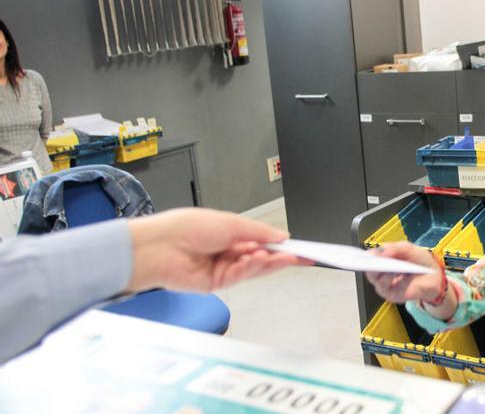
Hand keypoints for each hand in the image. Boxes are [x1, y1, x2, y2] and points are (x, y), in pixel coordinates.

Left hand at [124, 208, 310, 292]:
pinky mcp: (216, 283)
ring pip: (254, 269)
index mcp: (230, 234)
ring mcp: (223, 268)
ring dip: (269, 262)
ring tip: (283, 256)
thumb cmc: (184, 227)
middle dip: (282, 257)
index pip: (263, 241)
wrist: (159, 247)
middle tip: (302, 257)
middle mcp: (228, 251)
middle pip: (262, 257)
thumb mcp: (230, 222)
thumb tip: (280, 235)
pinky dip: (252, 268)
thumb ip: (258, 232)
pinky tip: (258, 259)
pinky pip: (241, 276)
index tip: (301, 247)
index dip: (283, 245)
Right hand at [365, 241, 443, 302]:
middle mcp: (381, 273)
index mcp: (384, 260)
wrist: (434, 276)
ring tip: (385, 264)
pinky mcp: (391, 294)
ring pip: (375, 279)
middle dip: (370, 264)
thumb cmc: (419, 261)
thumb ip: (395, 248)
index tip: (366, 253)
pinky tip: (394, 273)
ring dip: (380, 270)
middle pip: (369, 269)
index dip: (366, 256)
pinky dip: (389, 279)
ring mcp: (385, 285)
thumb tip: (381, 251)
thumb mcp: (408, 249)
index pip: (370, 258)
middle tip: (373, 259)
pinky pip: (385, 287)